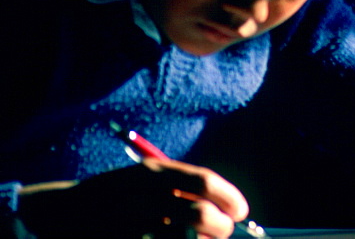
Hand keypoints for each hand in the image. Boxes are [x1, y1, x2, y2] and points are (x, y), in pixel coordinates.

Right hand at [18, 158, 248, 237]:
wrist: (62, 214)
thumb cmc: (116, 194)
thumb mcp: (146, 177)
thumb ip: (183, 186)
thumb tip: (227, 206)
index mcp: (152, 174)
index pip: (204, 182)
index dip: (229, 197)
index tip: (240, 210)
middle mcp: (143, 199)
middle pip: (200, 216)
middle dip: (221, 227)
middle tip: (224, 230)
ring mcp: (134, 228)